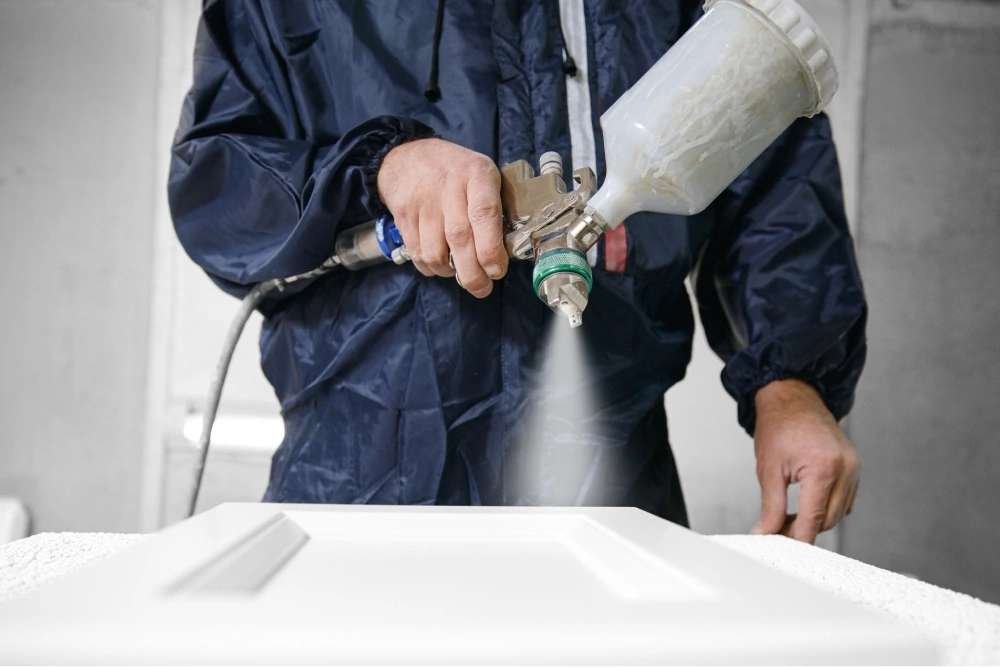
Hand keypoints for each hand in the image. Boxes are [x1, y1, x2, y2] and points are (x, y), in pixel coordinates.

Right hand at [376, 138, 507, 296]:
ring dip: (450, 272)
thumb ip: (497, 205)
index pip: (485, 214)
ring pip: (435, 252)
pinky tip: (440, 263)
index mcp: (477, 175)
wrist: (406, 155)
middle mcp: (449, 186)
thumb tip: (507, 247)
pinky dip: (430, 267)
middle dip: (473, 273)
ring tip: (459, 272)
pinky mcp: (403, 214)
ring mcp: (423, 201)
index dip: (491, 249)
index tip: (496, 271)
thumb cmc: (455, 170)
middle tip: (482, 288)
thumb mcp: (483, 174)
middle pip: (460, 239)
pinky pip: (417, 253)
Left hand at [751, 378, 860, 543]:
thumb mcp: (769, 469)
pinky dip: (827, 507)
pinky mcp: (855, 467)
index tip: (781, 548)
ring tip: (787, 518)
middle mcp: (846, 468)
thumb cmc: (779, 425)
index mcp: (824, 467)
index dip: (796, 538)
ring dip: (815, 520)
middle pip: (828, 520)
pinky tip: (806, 505)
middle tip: (777, 530)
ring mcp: (854, 467)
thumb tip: (765, 532)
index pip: (813, 519)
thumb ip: (770, 506)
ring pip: (838, 513)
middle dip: (803, 530)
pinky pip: (845, 500)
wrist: (793, 397)